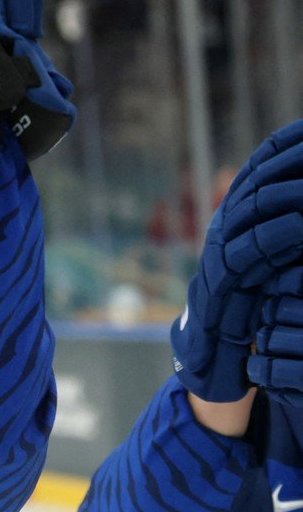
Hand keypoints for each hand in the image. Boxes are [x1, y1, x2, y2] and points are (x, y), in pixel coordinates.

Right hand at [172, 121, 302, 400]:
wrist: (217, 367)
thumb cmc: (256, 316)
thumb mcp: (280, 265)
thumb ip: (290, 235)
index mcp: (237, 220)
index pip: (259, 169)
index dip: (285, 144)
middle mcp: (223, 231)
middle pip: (255, 182)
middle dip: (290, 160)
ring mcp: (218, 256)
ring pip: (249, 211)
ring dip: (289, 191)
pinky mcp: (219, 287)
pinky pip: (245, 253)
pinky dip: (275, 235)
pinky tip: (301, 223)